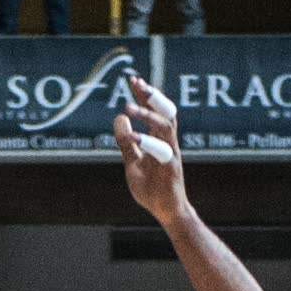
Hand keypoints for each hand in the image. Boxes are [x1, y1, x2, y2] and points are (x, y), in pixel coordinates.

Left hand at [113, 74, 187, 223]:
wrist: (166, 211)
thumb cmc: (152, 188)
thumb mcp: (132, 163)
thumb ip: (126, 143)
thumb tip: (118, 118)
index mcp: (159, 139)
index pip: (154, 111)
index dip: (145, 95)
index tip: (134, 79)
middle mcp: (168, 142)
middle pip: (164, 111)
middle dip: (151, 95)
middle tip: (137, 82)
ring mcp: (171, 152)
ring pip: (165, 125)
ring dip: (147, 115)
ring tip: (128, 107)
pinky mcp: (171, 166)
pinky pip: (161, 150)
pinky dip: (146, 142)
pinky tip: (132, 137)